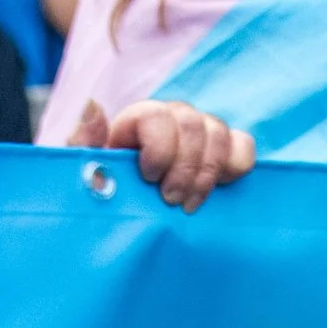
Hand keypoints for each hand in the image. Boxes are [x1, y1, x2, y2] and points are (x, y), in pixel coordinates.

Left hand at [72, 94, 254, 210]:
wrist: (127, 222)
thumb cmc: (106, 200)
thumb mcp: (83, 175)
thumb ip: (84, 142)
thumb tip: (92, 105)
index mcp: (137, 124)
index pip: (157, 115)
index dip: (159, 146)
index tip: (149, 178)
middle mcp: (170, 123)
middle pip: (192, 123)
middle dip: (185, 168)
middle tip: (172, 202)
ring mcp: (198, 138)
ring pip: (218, 132)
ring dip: (209, 172)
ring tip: (191, 205)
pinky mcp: (222, 157)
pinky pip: (242, 146)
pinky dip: (237, 164)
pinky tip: (220, 188)